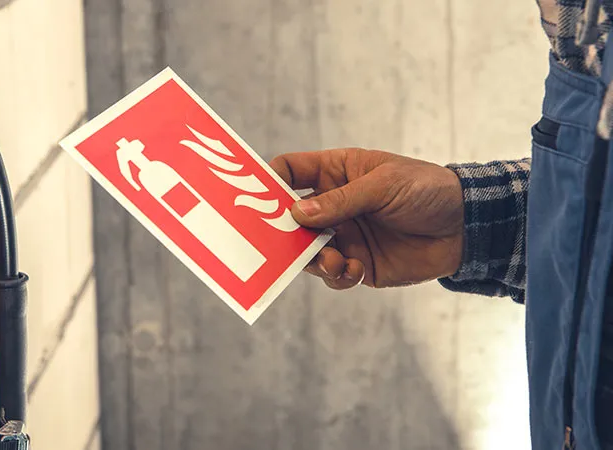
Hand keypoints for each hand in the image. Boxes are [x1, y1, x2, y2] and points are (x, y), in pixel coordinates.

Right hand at [269, 148, 463, 289]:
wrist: (466, 227)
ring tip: (333, 259)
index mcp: (335, 173)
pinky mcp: (357, 264)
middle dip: (283, 231)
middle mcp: (332, 206)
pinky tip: (354, 269)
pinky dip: (337, 275)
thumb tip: (297, 213)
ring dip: (313, 258)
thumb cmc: (426, 190)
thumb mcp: (383, 185)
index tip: (258, 199)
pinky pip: (333, 274)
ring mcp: (343, 236)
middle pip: (290, 218)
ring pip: (307, 251)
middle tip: (278, 242)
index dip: (270, 182)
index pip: (290, 172)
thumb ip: (340, 200)